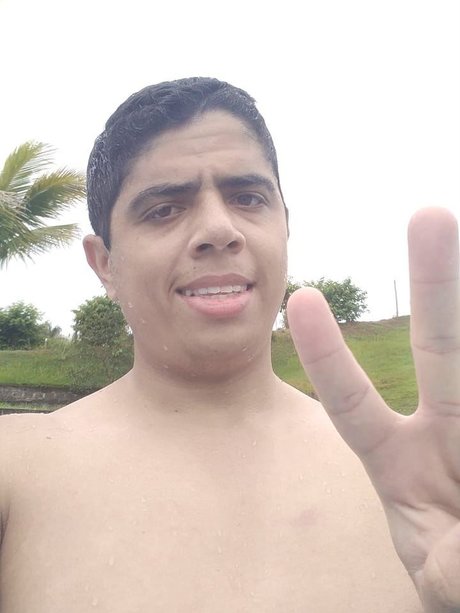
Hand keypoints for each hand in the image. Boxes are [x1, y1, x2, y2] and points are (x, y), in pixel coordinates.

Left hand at [287, 208, 459, 612]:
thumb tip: (455, 565)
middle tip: (428, 213)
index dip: (328, 356)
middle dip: (436, 284)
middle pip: (443, 349)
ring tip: (455, 217)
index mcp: (399, 466)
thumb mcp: (443, 581)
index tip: (299, 299)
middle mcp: (445, 433)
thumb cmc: (458, 580)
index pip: (354, 404)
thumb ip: (446, 571)